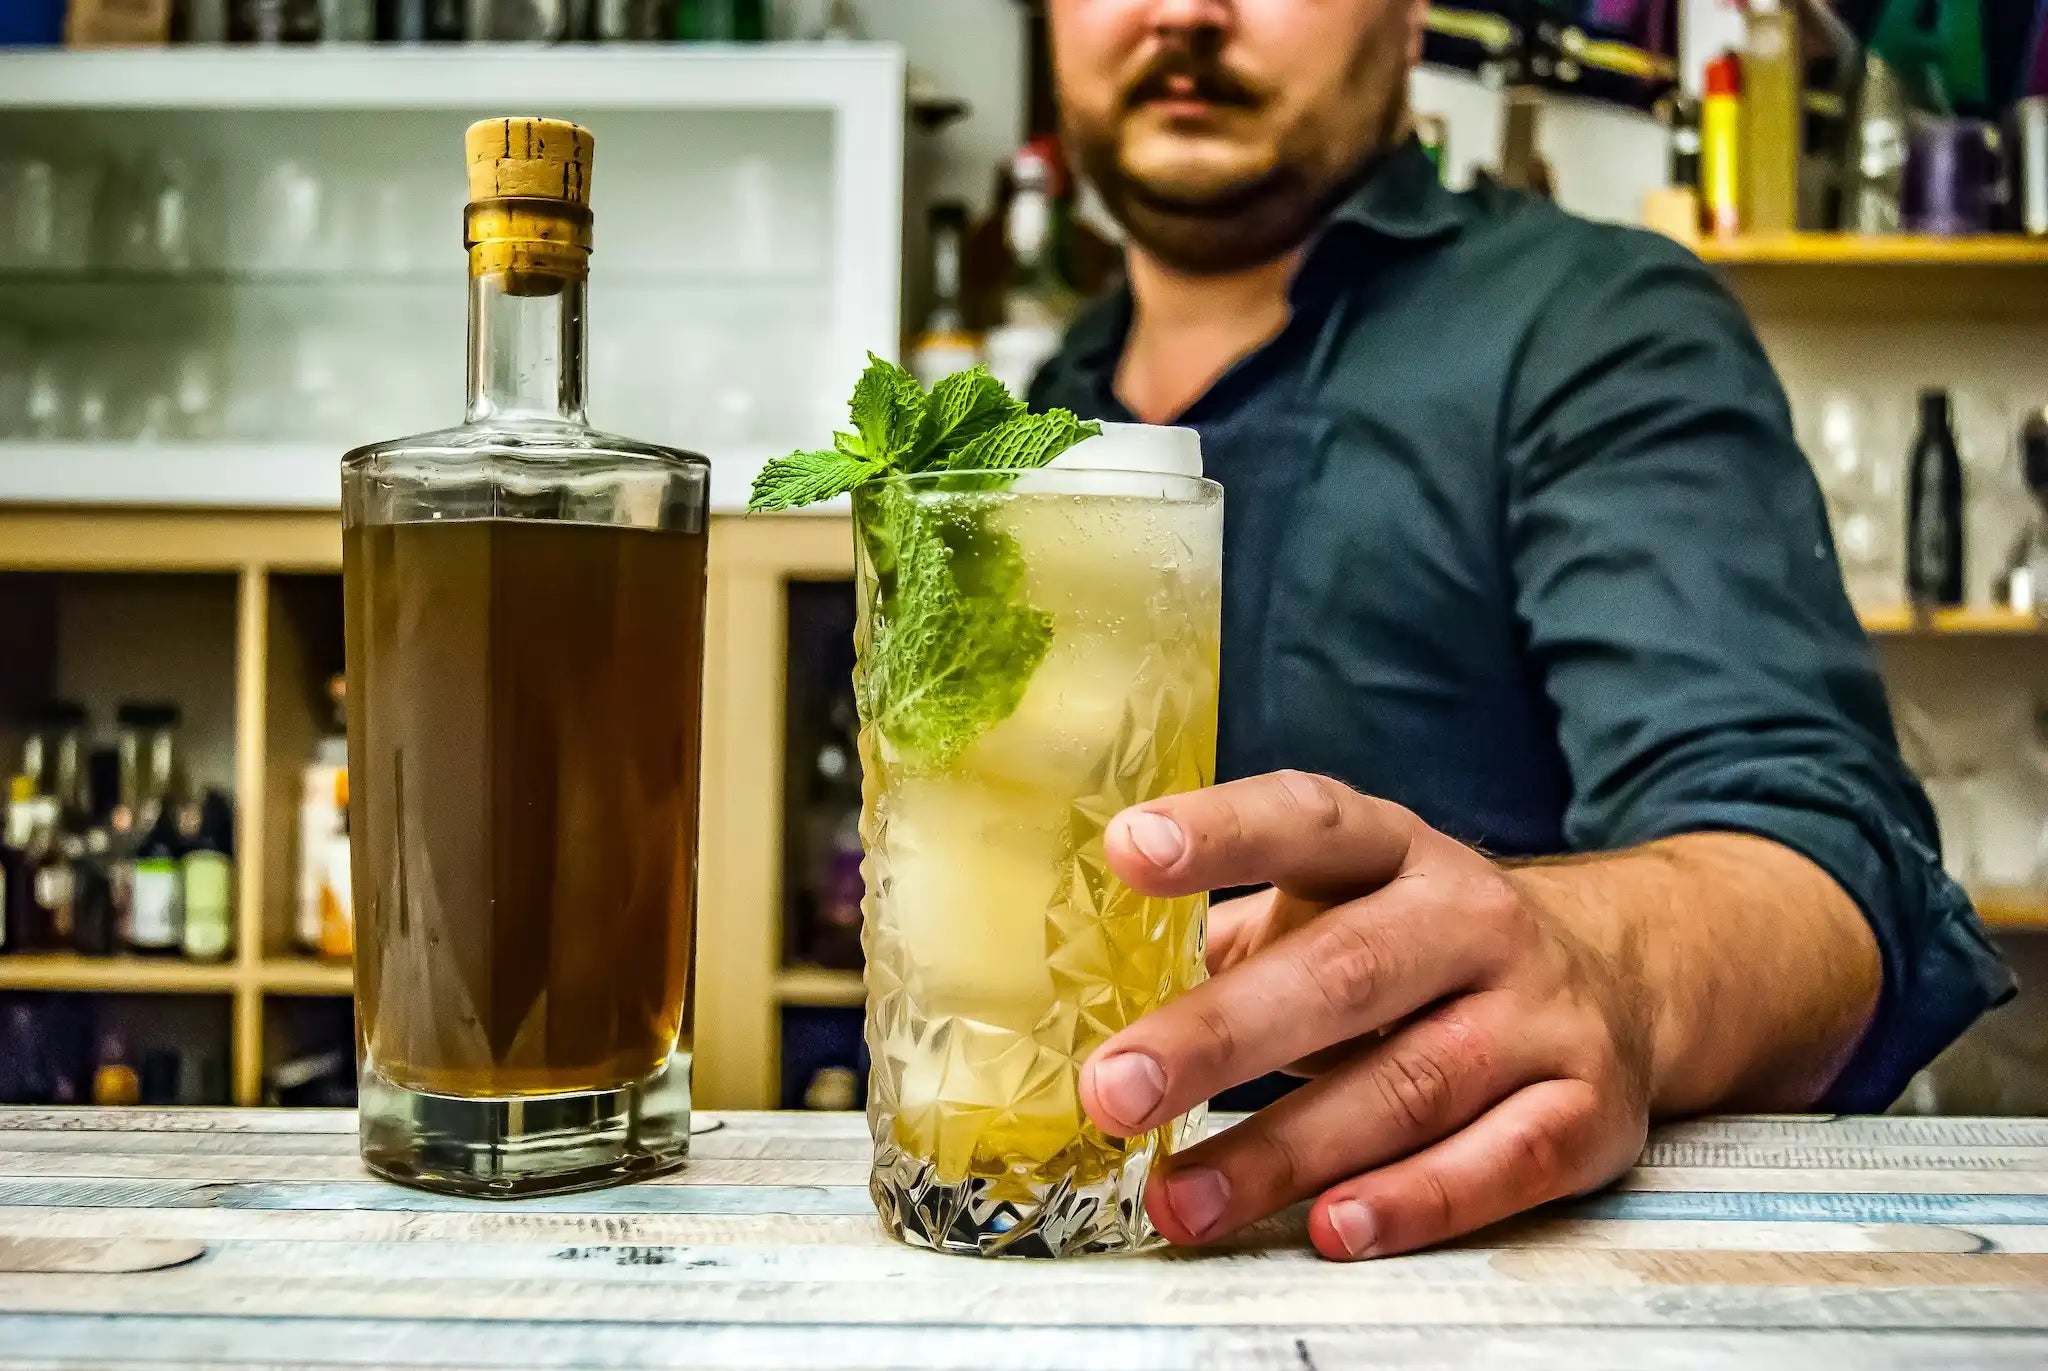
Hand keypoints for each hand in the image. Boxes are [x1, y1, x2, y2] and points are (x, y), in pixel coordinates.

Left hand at [1079, 770, 1655, 1259]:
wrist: (1627, 976)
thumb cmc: (1422, 948)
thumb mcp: (1343, 906)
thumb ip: (1239, 938)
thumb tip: (1089, 994)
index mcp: (1395, 850)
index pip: (1307, 821)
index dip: (1220, 833)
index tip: (1127, 848)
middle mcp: (1472, 919)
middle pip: (1344, 971)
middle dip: (1220, 1035)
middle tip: (1113, 1091)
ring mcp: (1540, 1014)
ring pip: (1408, 1086)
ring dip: (1284, 1152)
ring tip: (1180, 1200)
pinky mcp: (1588, 1111)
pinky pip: (1498, 1165)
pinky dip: (1413, 1203)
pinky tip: (1330, 1230)